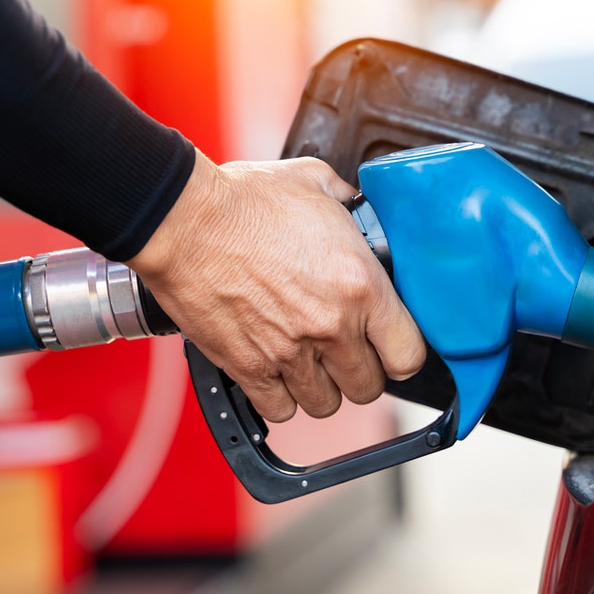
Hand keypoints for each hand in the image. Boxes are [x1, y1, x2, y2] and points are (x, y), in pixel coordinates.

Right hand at [127, 149, 426, 421]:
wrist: (184, 219)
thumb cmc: (245, 199)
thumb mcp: (317, 183)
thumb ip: (350, 204)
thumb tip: (360, 212)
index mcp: (361, 284)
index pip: (409, 354)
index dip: (401, 353)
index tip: (389, 346)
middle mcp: (332, 326)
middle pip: (368, 387)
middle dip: (359, 371)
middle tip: (343, 351)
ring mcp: (290, 352)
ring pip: (325, 404)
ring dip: (319, 386)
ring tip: (307, 361)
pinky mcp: (249, 368)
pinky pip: (280, 410)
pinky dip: (279, 396)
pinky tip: (275, 370)